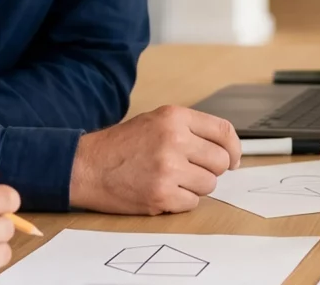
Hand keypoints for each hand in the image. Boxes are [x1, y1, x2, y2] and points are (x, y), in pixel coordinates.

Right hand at [69, 105, 242, 213]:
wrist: (85, 167)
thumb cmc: (120, 146)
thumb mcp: (155, 121)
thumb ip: (189, 130)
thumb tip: (227, 150)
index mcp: (174, 117)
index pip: (224, 131)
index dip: (234, 148)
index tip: (234, 159)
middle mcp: (174, 140)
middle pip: (220, 162)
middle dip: (210, 170)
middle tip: (190, 171)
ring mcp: (168, 169)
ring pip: (209, 185)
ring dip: (194, 187)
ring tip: (170, 180)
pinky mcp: (161, 195)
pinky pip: (192, 203)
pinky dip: (180, 202)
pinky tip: (162, 192)